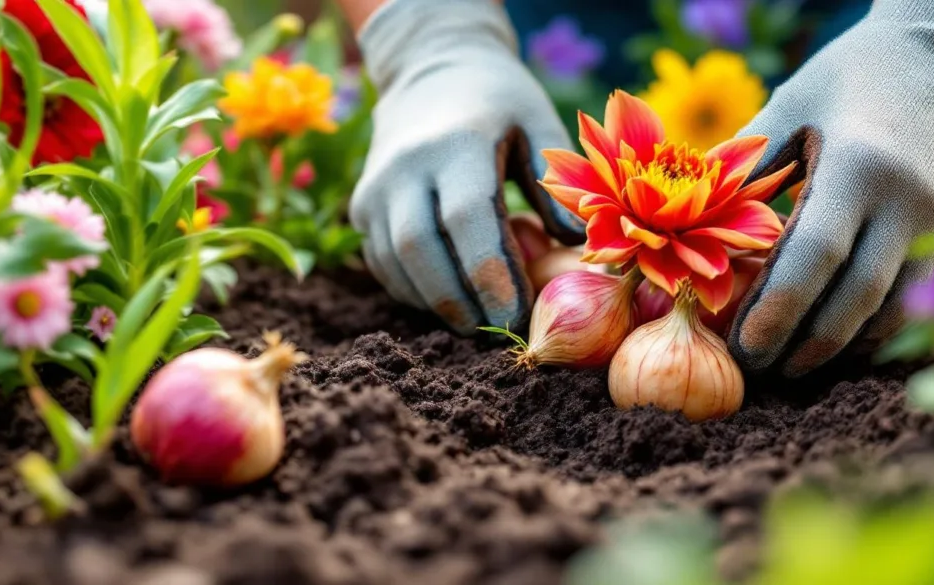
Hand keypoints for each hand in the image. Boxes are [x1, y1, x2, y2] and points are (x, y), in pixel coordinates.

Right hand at [350, 0, 583, 332]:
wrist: (430, 69)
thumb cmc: (499, 102)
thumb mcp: (537, 122)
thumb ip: (557, 183)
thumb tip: (572, 250)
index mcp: (456, 142)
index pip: (466, 219)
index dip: (491, 274)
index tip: (516, 316)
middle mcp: (405, 166)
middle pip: (421, 249)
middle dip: (460, 301)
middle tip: (498, 330)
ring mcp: (375, 188)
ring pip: (396, 264)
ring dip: (437, 303)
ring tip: (478, 322)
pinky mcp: (361, 207)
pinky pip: (383, 264)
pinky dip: (415, 292)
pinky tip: (450, 299)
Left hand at [728, 0, 933, 376]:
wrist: (932, 57)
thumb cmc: (841, 81)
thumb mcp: (786, 108)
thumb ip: (741, 169)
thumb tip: (684, 227)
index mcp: (859, 165)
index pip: (815, 256)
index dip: (777, 312)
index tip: (743, 351)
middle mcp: (908, 200)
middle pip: (856, 299)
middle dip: (803, 346)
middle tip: (757, 372)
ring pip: (892, 310)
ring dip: (840, 348)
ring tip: (789, 366)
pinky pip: (914, 300)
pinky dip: (873, 330)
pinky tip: (832, 341)